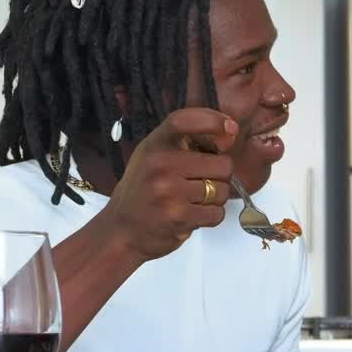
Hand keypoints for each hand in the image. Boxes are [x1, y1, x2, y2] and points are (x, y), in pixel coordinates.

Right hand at [98, 108, 237, 261]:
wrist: (121, 231)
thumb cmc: (144, 193)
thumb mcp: (154, 158)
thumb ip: (185, 145)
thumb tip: (229, 134)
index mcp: (155, 145)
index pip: (183, 120)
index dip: (212, 120)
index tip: (231, 128)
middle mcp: (160, 164)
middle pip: (222, 164)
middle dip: (220, 178)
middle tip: (200, 186)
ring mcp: (168, 190)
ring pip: (222, 191)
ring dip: (214, 200)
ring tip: (192, 203)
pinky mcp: (177, 215)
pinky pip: (217, 213)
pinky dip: (211, 217)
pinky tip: (192, 216)